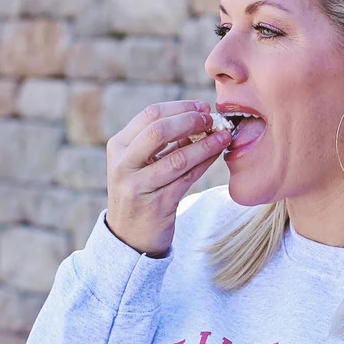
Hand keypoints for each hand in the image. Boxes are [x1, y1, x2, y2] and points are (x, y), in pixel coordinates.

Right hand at [104, 100, 231, 257]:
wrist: (129, 236)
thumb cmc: (141, 193)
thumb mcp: (141, 164)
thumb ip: (163, 142)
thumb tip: (199, 116)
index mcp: (118, 146)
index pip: (150, 114)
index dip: (180, 107)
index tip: (203, 107)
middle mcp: (123, 165)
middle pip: (159, 130)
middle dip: (191, 121)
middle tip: (213, 119)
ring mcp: (138, 186)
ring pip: (178, 158)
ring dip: (206, 144)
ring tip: (224, 136)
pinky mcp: (156, 205)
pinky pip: (187, 179)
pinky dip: (204, 163)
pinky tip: (217, 155)